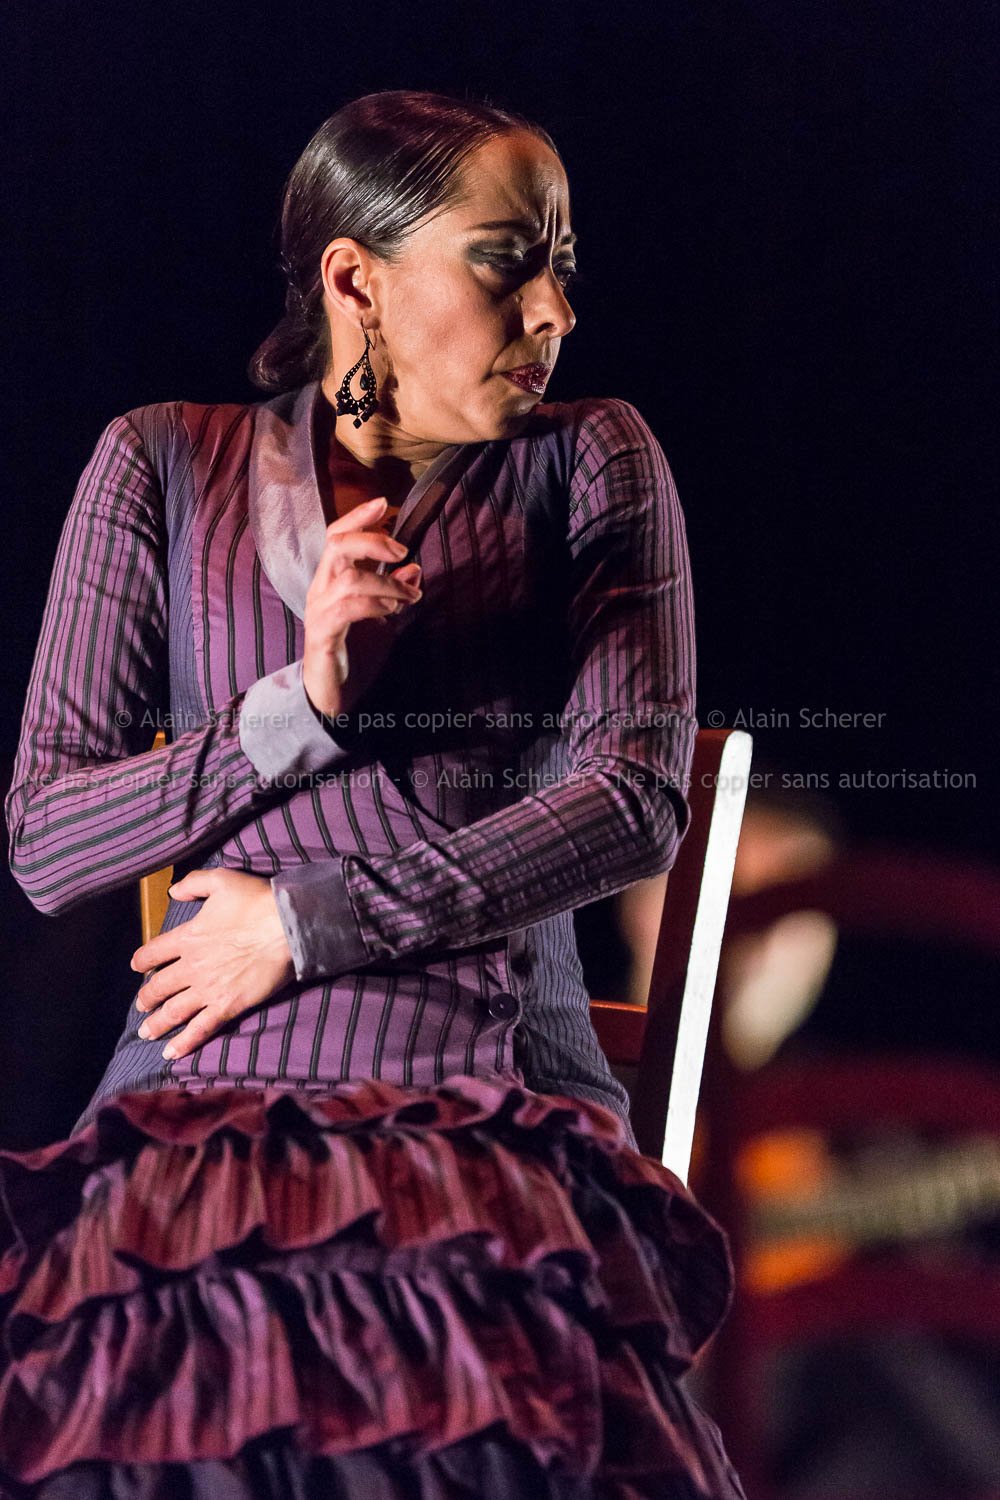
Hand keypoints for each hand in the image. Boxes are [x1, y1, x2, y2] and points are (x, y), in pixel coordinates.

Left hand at [129, 868, 296, 1059]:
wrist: (285, 926)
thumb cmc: (256, 901)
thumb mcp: (221, 880)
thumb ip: (192, 884)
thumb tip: (172, 892)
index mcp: (188, 937)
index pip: (153, 952)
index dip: (142, 960)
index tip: (137, 966)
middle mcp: (192, 966)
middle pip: (159, 987)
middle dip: (146, 998)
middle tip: (141, 1006)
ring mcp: (208, 988)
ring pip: (173, 1012)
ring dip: (157, 1024)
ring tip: (146, 1032)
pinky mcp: (227, 1005)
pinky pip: (200, 1028)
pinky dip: (184, 1043)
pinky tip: (171, 1053)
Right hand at [303, 495, 422, 716]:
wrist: (326, 686)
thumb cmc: (349, 645)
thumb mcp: (375, 610)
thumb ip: (390, 586)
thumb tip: (414, 567)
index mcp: (330, 578)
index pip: (336, 535)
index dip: (358, 517)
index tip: (383, 503)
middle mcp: (320, 588)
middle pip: (337, 545)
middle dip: (373, 540)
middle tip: (402, 550)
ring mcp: (319, 610)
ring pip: (349, 579)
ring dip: (387, 582)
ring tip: (410, 593)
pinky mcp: (324, 634)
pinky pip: (348, 609)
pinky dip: (376, 605)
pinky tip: (393, 610)